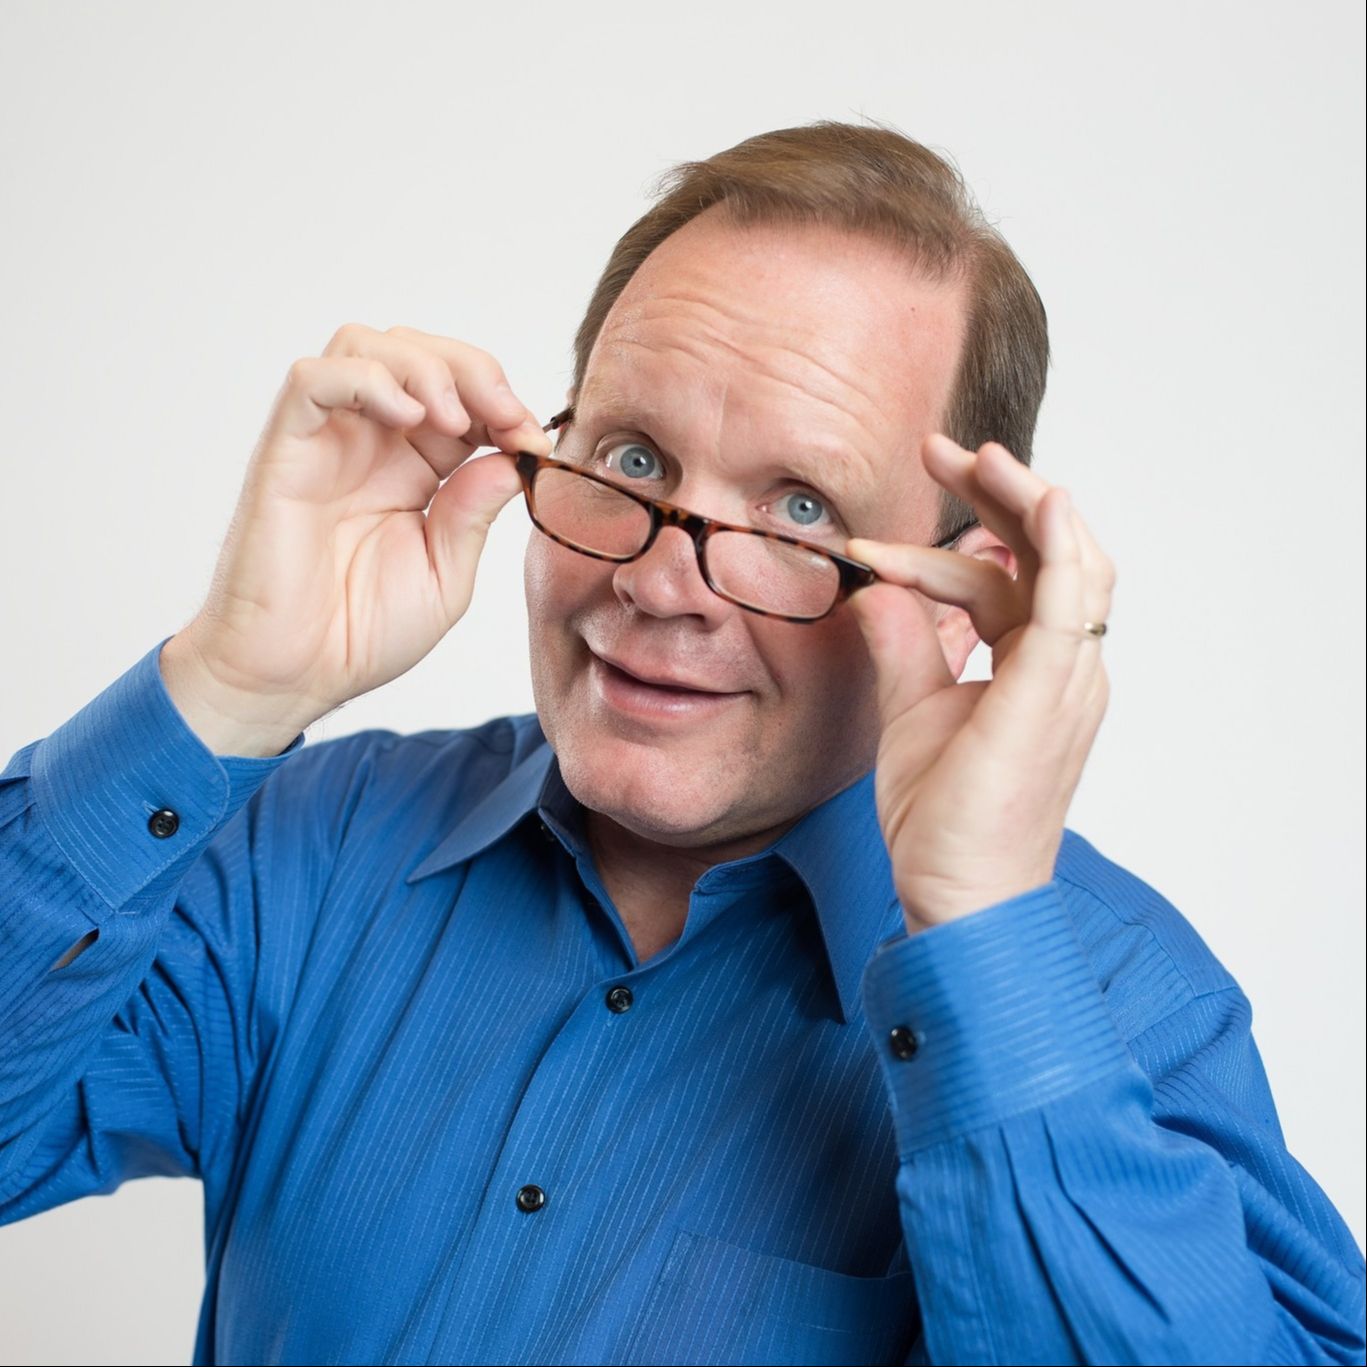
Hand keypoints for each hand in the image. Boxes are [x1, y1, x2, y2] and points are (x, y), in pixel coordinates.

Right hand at [162, 324, 550, 755]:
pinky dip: (367, 378)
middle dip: (477, 372)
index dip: (505, 404)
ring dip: (425, 366)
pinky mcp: (287, 449)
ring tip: (456, 420)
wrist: (296, 675)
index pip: (463, 398)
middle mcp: (371, 444)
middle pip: (420, 354)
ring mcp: (328, 442)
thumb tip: (514, 458)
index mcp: (416, 470)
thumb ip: (475, 513)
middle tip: (509, 418)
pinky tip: (408, 416)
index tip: (536, 440)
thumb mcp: (446, 575)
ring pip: (367, 346)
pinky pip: (313, 379)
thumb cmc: (360, 634)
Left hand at [845, 434, 1115, 931]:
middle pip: (1045, 554)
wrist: (958, 893)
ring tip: (972, 457)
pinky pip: (1072, 599)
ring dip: (1022, 500)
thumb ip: (904, 646)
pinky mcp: (1055, 689)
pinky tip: (1037, 498)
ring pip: (1067, 560)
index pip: (998, 584)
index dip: (939, 553)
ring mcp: (1067, 677)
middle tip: (939, 451)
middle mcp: (1060, 666)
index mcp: (1030, 670)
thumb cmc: (944, 819)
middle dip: (996, 495)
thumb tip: (875, 590)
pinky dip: (1061, 543)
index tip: (871, 542)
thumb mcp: (910, 712)